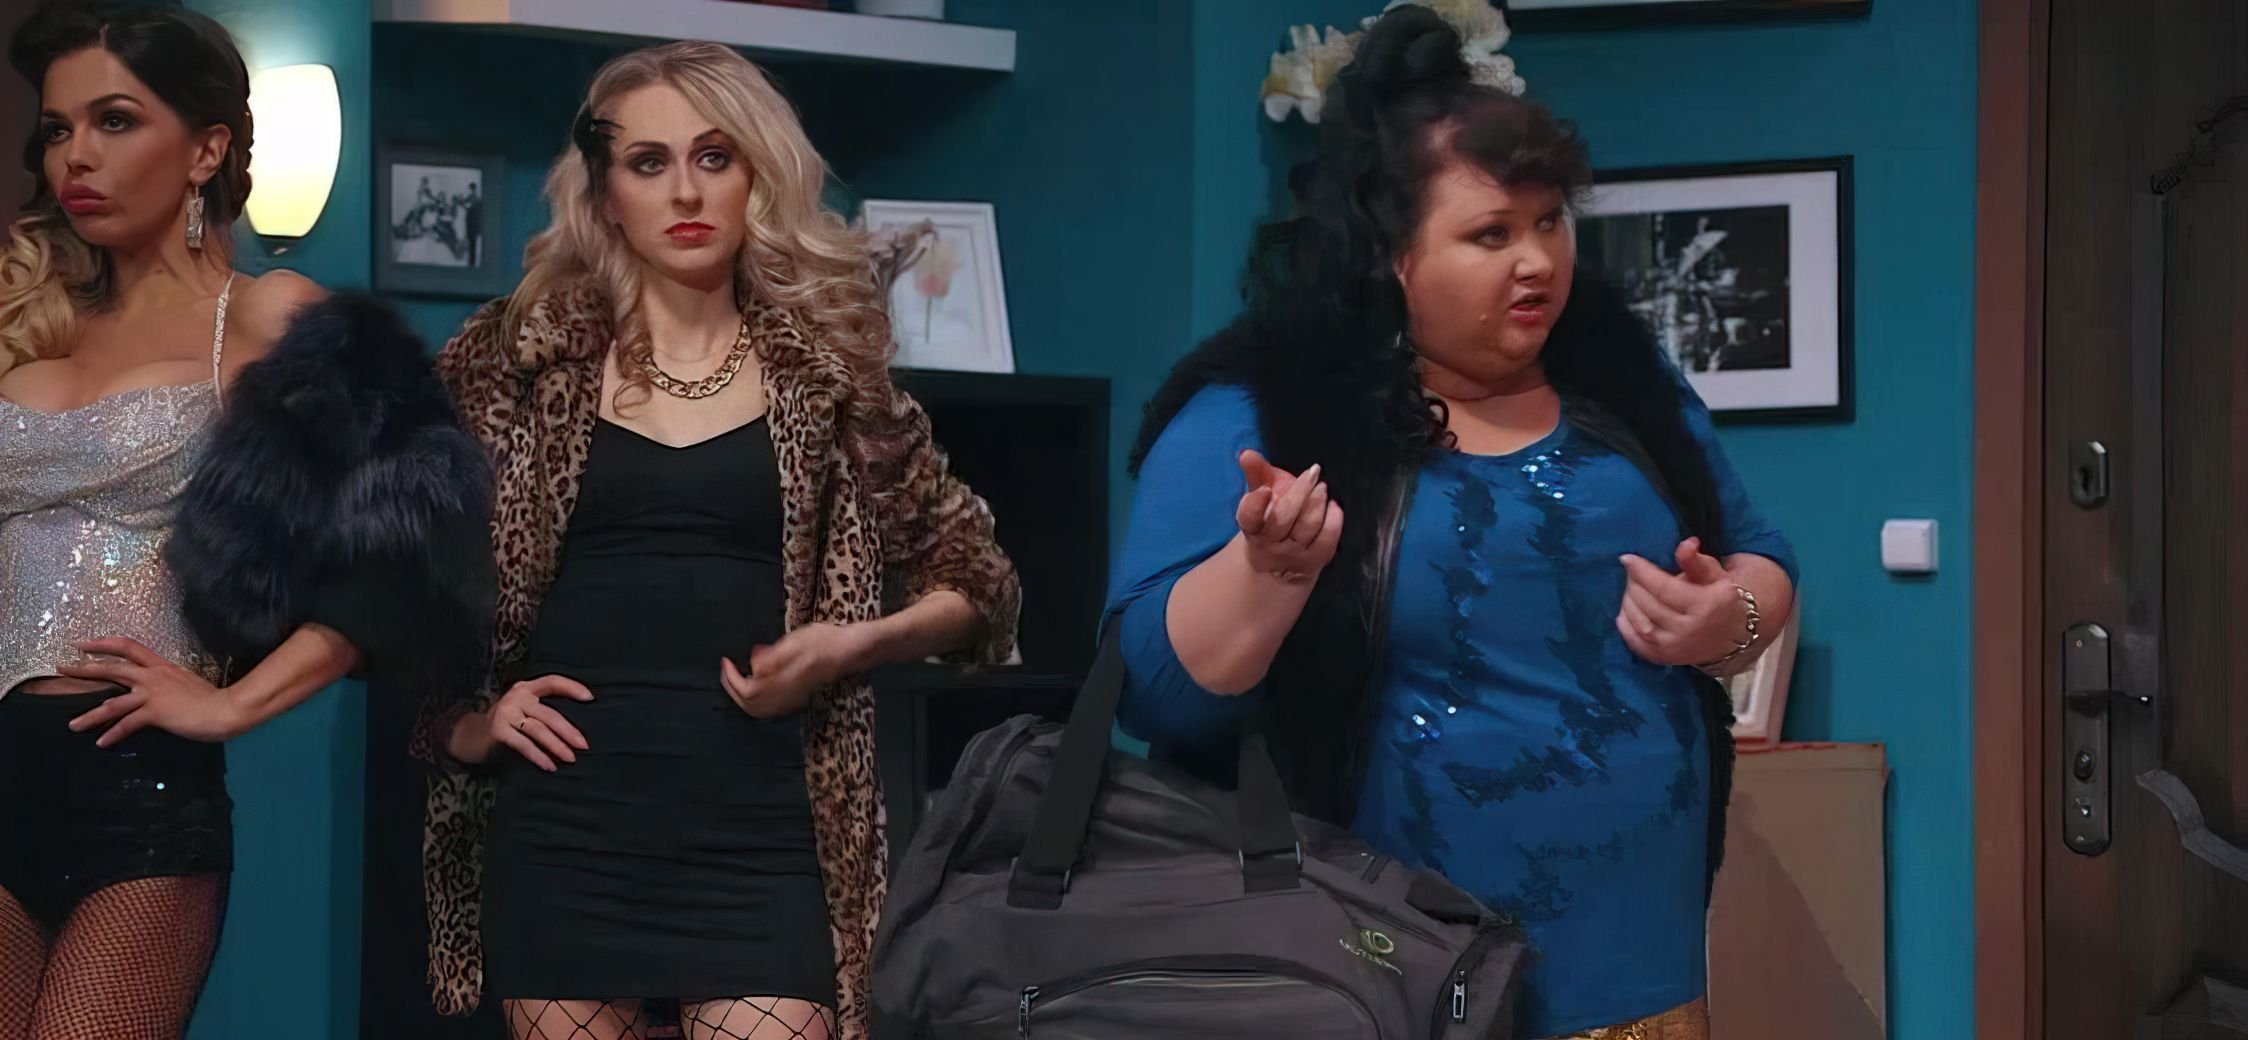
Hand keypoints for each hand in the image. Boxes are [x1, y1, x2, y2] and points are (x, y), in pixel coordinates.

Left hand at [61, 637, 244, 746]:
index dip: (105, 644)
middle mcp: (153, 677)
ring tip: (74, 725)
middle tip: (63, 668)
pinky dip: (113, 735)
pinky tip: (102, 742)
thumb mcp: (189, 684)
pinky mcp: (155, 712)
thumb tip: (164, 694)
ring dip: (91, 715)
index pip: (129, 647)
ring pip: (113, 703)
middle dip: (84, 669)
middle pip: (112, 668)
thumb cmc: (214, 699)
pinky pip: (127, 724)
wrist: (226, 709)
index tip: (86, 644)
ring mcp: (153, 694)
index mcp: (162, 667)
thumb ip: (172, 686)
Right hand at [483, 675, 593, 771]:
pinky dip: (538, 756)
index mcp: (526, 688)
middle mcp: (516, 697)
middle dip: (569, 731)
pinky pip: (523, 744)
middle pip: (549, 713)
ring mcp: (506, 712)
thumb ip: (543, 711)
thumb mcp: (523, 710)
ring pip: (538, 730)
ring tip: (571, 758)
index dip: (572, 687)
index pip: (552, 682)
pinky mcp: (498, 730)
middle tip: (584, 745)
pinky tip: (550, 765)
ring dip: (557, 746)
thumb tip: (575, 730)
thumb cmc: (507, 723)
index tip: (590, 698)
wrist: (472, 735)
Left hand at [720, 622, 877, 718]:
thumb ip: (773, 657)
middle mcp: (788, 696)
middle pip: (750, 704)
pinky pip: (769, 709)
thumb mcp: (796, 641)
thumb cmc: (826, 640)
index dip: (732, 678)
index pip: (748, 690)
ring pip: (759, 710)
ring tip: (736, 677)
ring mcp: (793, 700)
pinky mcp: (797, 699)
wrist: (852, 651)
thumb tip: (753, 665)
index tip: (726, 661)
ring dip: (742, 696)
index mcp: (786, 681)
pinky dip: (755, 701)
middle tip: (727, 669)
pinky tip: (755, 687)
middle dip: (733, 688)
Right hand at [1235, 450, 1342, 584]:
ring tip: (1322, 487)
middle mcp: (1270, 542)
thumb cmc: (1268, 517)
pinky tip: (1333, 505)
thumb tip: (1246, 454)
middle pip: (1283, 517)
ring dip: (1317, 502)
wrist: (1276, 561)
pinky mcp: (1314, 560)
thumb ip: (1256, 472)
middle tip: (1312, 472)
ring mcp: (1293, 553)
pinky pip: (1327, 538)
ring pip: (1307, 526)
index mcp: (1251, 525)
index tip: (1265, 489)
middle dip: (1299, 492)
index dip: (1255, 504)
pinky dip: (1333, 518)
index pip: (1249, 517)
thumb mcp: (1260, 493)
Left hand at [1615, 538, 1748, 667]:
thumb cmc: (1721, 598)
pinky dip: (1625, 628)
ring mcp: (1676, 647)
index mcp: (1705, 605)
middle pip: (1649, 604)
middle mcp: (1689, 630)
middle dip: (1634, 584)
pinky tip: (1624, 612)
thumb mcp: (1715, 574)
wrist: (1734, 634)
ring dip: (1628, 603)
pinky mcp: (1666, 658)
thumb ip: (1696, 560)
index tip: (1627, 558)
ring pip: (1640, 623)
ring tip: (1629, 589)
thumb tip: (1686, 543)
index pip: (1663, 587)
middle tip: (1631, 572)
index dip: (1641, 571)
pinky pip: (1637, 644)